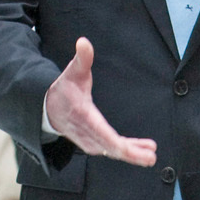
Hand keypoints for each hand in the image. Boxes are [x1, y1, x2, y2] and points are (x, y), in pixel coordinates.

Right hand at [45, 37, 156, 166]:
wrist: (48, 109)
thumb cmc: (64, 89)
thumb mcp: (72, 72)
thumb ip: (81, 59)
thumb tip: (84, 41)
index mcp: (84, 116)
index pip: (101, 133)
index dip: (117, 144)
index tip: (130, 149)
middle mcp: (87, 133)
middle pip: (111, 148)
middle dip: (131, 154)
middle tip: (151, 158)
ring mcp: (90, 141)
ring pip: (113, 151)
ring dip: (132, 154)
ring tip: (151, 155)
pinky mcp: (94, 144)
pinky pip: (113, 149)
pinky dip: (127, 151)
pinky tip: (143, 150)